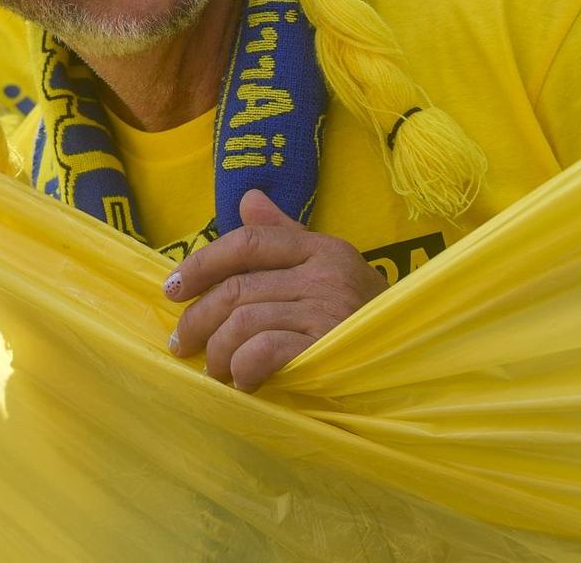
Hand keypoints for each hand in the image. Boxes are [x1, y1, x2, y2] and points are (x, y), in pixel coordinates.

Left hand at [163, 190, 384, 392]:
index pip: (247, 242)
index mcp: (319, 248)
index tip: (170, 289)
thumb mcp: (328, 270)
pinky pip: (263, 351)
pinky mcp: (328, 349)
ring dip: (218, 352)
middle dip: (199, 319)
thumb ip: (284, 237)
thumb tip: (248, 199)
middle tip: (182, 344)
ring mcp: (328, 310)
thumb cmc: (362, 319)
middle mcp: (324, 273)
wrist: (410, 366)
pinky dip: (244, 368)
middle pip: (236, 287)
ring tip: (215, 370)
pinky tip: (244, 381)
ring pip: (243, 322)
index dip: (201, 264)